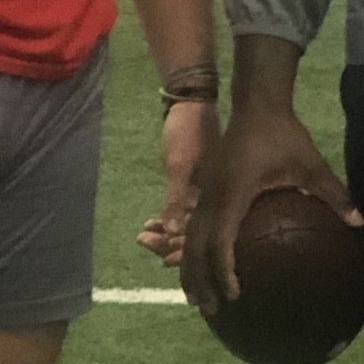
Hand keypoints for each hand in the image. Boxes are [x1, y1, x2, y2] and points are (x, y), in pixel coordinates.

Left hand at [138, 100, 214, 266]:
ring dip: (169, 232)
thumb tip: (174, 233)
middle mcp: (220, 198)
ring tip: (144, 236)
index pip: (205, 236)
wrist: (193, 103)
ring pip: (193, 224)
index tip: (163, 259)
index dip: (185, 252)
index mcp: (219, 196)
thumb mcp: (179, 164)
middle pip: (199, 234)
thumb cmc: (188, 131)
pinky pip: (190, 211)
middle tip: (144, 242)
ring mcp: (212, 192)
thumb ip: (177, 200)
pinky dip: (172, 218)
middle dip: (172, 243)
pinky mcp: (204, 185)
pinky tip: (154, 224)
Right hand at [181, 103, 359, 313]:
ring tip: (198, 298)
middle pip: (193, 246)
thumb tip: (360, 222)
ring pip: (188, 237)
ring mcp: (204, 191)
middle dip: (199, 280)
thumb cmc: (284, 136)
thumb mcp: (310, 164)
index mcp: (234, 194)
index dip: (223, 271)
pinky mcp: (205, 188)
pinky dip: (192, 250)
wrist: (258, 105)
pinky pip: (192, 226)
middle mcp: (212, 196)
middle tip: (210, 310)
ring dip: (189, 268)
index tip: (234, 294)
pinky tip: (201, 265)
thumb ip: (334, 194)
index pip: (220, 241)